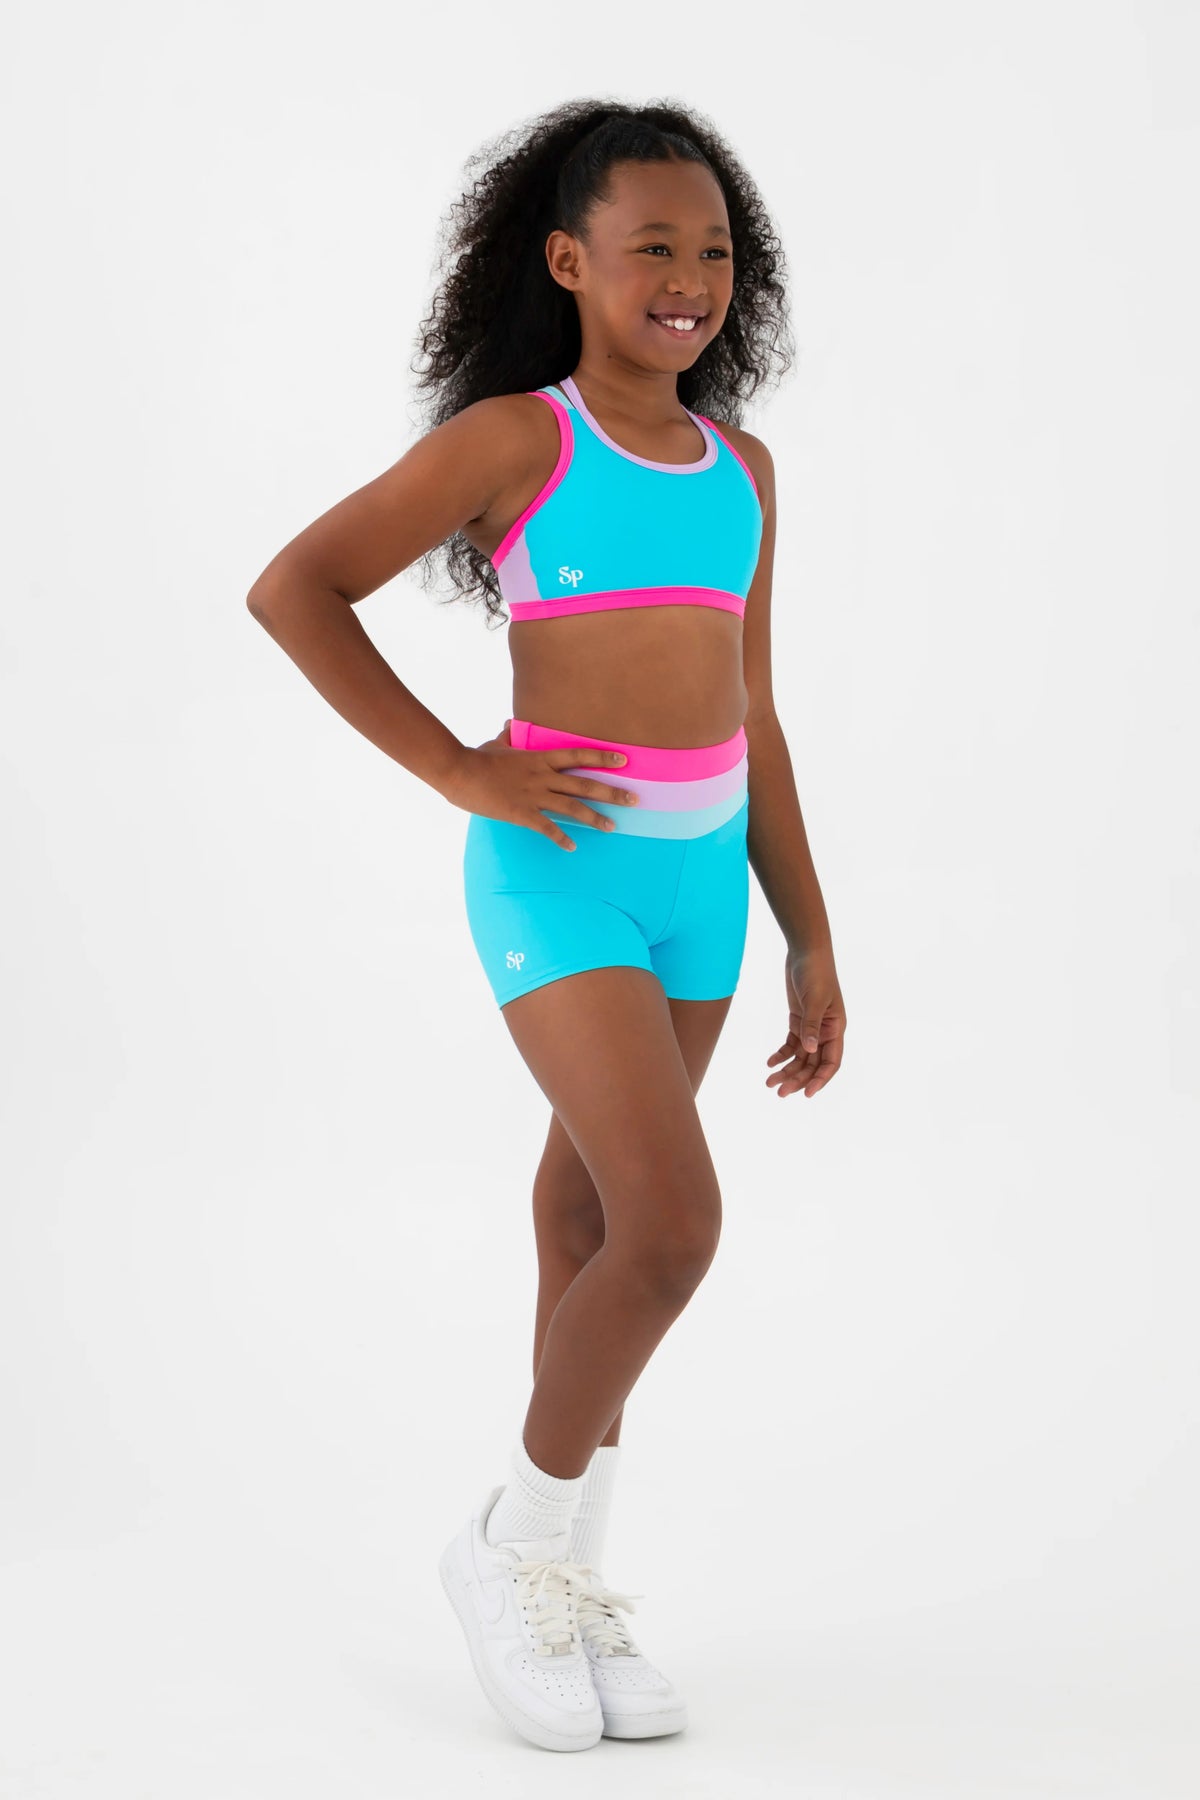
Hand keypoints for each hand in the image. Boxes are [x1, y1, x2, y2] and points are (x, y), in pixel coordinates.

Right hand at [442, 720, 640, 849]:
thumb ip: (509, 737)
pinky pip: (547, 828)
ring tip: (613, 827)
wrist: (459, 772)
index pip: (578, 755)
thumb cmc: (477, 757)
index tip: (624, 761)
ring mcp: (534, 796)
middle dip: (611, 792)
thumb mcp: (496, 744)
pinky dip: (561, 838)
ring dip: (595, 818)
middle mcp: (543, 776)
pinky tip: (573, 847)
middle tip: (634, 799)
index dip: (602, 758)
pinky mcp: (522, 814)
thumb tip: (511, 725)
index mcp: (539, 758)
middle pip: (584, 785)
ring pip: (572, 808)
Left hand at [765, 944, 844, 1098]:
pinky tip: (770, 1062)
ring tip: (770, 1083)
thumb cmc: (816, 972)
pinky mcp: (798, 1020)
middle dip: (797, 1079)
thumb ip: (811, 1024)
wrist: (806, 952)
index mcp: (836, 1029)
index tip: (807, 1094)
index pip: (831, 1062)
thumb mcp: (814, 999)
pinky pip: (791, 1044)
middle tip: (779, 1092)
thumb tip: (810, 1049)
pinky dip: (781, 1055)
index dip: (820, 1080)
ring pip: (801, 1057)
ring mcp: (811, 1027)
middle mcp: (825, 1032)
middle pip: (813, 1064)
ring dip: (787, 1071)